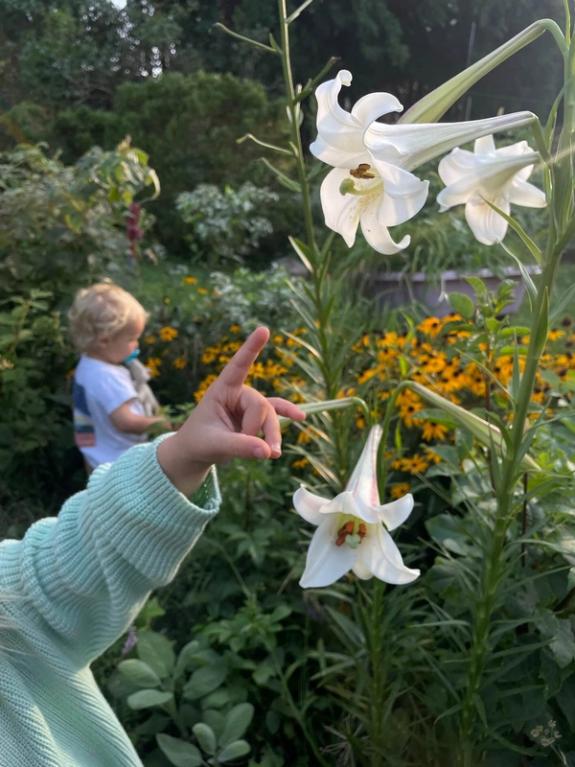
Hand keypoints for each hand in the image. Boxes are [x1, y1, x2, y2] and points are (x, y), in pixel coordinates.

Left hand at [157, 327, 305, 494]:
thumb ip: (239, 447)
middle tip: (251, 450)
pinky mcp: (256, 417)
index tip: (264, 330)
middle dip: (258, 429)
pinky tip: (301, 418)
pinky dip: (287, 415)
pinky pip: (276, 412)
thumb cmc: (199, 442)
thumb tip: (269, 451)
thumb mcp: (214, 445)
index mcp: (222, 389)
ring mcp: (249, 405)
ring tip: (272, 454)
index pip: (238, 366)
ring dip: (272, 435)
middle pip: (261, 405)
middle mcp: (238, 393)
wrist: (197, 452)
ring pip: (270, 415)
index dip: (251, 348)